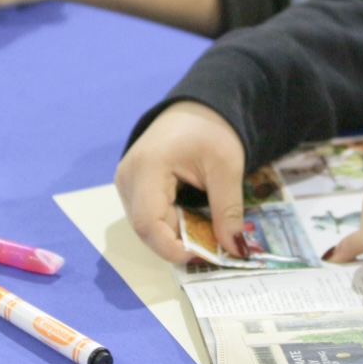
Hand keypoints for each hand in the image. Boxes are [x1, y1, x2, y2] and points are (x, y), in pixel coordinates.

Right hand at [115, 101, 245, 263]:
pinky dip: (170, 225)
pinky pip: (147, 217)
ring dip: (175, 236)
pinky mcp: (131, 186)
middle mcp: (127, 177)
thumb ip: (228, 211)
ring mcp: (126, 182)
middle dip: (178, 244)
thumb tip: (236, 250)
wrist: (196, 109)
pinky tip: (192, 217)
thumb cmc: (211, 131)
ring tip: (205, 229)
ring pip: (146, 227)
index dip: (173, 248)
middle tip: (212, 246)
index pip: (148, 223)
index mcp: (148, 167)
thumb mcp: (227, 169)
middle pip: (146, 229)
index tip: (205, 254)